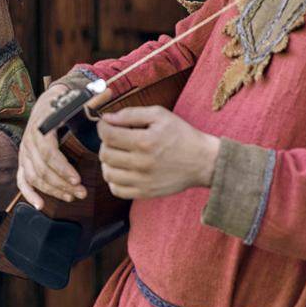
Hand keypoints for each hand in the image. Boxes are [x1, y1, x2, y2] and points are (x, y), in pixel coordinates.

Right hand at [17, 83, 87, 210]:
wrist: (47, 103)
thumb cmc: (65, 104)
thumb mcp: (77, 99)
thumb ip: (92, 99)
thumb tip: (108, 89)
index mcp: (41, 126)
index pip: (49, 153)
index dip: (62, 168)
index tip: (78, 179)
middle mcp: (29, 140)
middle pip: (42, 169)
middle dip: (62, 184)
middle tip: (81, 193)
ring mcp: (24, 152)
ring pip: (34, 177)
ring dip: (52, 190)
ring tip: (72, 196)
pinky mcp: (23, 161)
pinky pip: (22, 180)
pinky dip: (29, 194)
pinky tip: (40, 205)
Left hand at [98, 106, 219, 199]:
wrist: (203, 161)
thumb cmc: (182, 135)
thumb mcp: (160, 115)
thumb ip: (132, 114)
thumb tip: (107, 118)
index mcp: (145, 142)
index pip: (108, 135)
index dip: (102, 127)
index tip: (106, 125)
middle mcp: (141, 163)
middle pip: (105, 154)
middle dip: (105, 143)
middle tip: (115, 139)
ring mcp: (142, 181)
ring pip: (108, 174)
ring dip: (107, 162)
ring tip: (117, 155)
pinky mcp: (145, 193)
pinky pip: (117, 190)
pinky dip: (114, 180)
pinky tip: (122, 170)